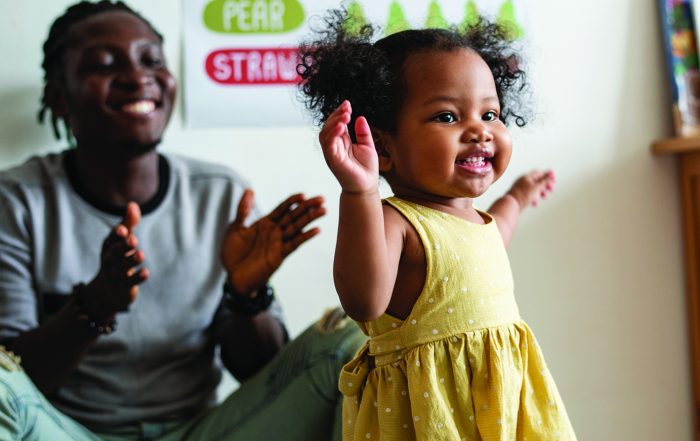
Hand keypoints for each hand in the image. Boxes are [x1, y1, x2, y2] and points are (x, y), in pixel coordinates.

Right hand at [83, 202, 148, 320]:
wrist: (108, 291)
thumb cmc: (117, 258)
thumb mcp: (120, 241)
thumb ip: (128, 223)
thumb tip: (133, 204)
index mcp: (108, 247)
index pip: (111, 240)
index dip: (117, 235)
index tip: (124, 230)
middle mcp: (110, 260)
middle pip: (115, 253)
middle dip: (123, 247)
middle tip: (134, 240)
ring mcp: (116, 275)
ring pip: (122, 268)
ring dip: (131, 261)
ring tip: (141, 255)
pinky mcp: (125, 287)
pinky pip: (131, 282)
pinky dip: (138, 278)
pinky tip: (146, 272)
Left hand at [221, 189, 324, 294]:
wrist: (233, 277)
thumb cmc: (233, 254)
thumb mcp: (235, 228)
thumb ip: (243, 210)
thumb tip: (250, 190)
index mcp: (265, 223)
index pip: (282, 209)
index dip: (292, 201)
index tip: (303, 195)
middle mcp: (274, 232)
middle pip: (293, 216)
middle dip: (307, 207)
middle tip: (321, 199)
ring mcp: (278, 243)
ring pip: (297, 227)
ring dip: (310, 219)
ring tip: (323, 210)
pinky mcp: (280, 255)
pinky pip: (294, 244)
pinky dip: (305, 236)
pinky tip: (316, 230)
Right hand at [319, 100, 378, 193]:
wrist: (367, 186)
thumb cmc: (366, 168)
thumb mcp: (367, 145)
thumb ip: (363, 132)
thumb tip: (360, 117)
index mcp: (341, 142)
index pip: (336, 124)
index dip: (340, 113)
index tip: (347, 104)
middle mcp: (334, 147)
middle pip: (328, 127)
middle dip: (336, 115)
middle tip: (347, 108)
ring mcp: (332, 153)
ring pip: (325, 134)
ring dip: (333, 123)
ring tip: (345, 116)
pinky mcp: (334, 161)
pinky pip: (329, 146)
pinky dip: (333, 135)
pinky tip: (341, 127)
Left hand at [507, 169, 555, 209]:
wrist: (510, 205)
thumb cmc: (523, 195)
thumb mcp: (536, 187)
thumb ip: (544, 181)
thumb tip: (550, 173)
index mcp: (527, 176)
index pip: (539, 172)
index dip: (548, 175)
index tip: (554, 179)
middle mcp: (523, 181)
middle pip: (538, 181)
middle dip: (545, 185)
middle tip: (552, 190)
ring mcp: (521, 188)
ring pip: (534, 189)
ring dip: (541, 192)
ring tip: (545, 197)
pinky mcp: (520, 196)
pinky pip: (529, 195)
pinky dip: (534, 198)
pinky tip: (534, 203)